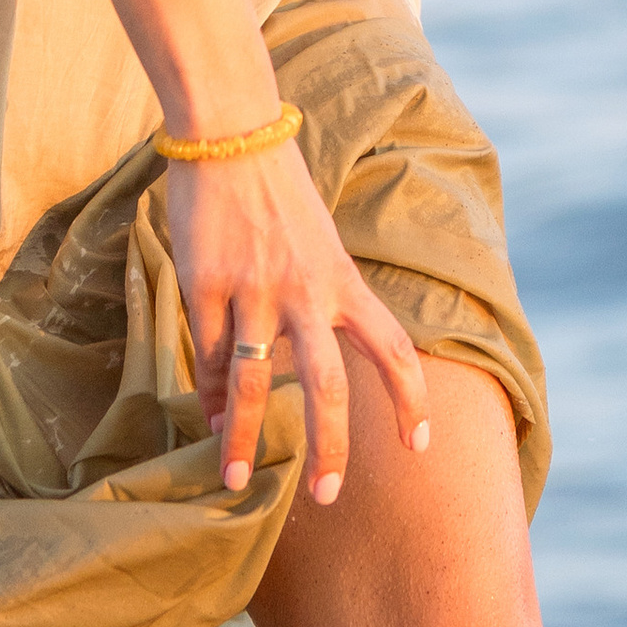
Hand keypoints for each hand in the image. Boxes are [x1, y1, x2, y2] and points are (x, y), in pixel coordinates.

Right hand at [171, 141, 431, 504]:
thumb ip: (315, 301)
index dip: (410, 400)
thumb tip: (292, 370)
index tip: (420, 447)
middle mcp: (305, 289)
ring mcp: (254, 287)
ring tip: (233, 476)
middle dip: (329, 447)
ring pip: (253, 382)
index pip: (394, 347)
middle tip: (327, 497)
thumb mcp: (316, 242)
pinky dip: (206, 390)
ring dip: (243, 436)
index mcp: (342, 278)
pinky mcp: (206, 282)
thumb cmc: (276, 187)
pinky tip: (207, 414)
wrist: (230, 129)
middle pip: (328, 385)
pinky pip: (207, 352)